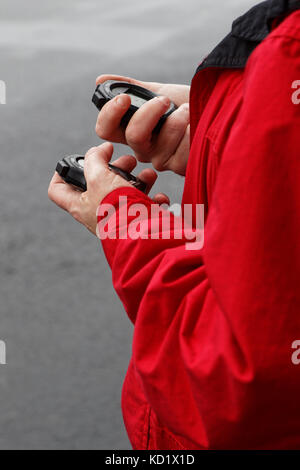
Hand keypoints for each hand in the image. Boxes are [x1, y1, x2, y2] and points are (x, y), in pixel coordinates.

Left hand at [48, 143, 169, 235]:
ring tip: (147, 175)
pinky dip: (152, 200)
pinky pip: (144, 208)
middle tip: (126, 162)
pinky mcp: (137, 222)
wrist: (144, 236)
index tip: (77, 161)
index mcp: (80, 205)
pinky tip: (157, 197)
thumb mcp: (99, 177)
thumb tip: (100, 150)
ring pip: (124, 193)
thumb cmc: (118, 211)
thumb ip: (95, 159)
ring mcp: (117, 218)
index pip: (57, 190)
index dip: (62, 172)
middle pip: (98, 185)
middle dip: (113, 169)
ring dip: (138, 180)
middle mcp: (96, 213)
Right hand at [95, 75, 189, 175]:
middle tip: (164, 100)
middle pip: (133, 136)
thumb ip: (133, 88)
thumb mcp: (159, 92)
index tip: (124, 98)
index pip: (106, 130)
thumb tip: (100, 80)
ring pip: (160, 143)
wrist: (216, 110)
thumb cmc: (188, 104)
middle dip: (149, 113)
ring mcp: (161, 160)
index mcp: (132, 130)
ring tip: (189, 110)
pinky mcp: (179, 167)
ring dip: (178, 119)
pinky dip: (192, 131)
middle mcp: (144, 148)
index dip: (109, 115)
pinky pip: (181, 149)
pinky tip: (197, 127)